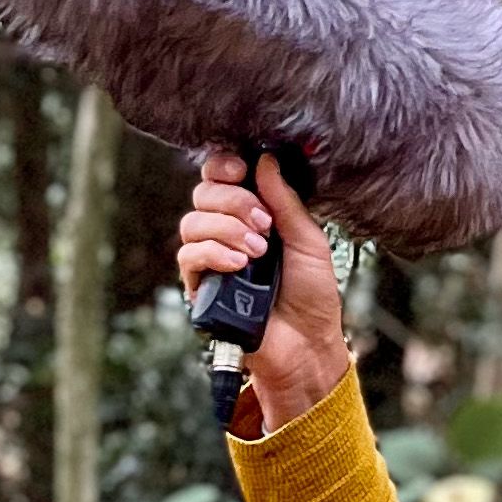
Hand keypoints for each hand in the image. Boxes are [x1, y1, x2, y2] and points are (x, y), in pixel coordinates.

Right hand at [175, 149, 349, 431]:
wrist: (307, 343)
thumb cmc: (312, 294)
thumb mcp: (308, 240)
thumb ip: (285, 201)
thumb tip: (265, 159)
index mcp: (253, 213)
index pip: (222, 176)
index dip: (225, 166)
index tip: (242, 169)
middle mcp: (227, 230)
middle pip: (204, 193)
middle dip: (234, 200)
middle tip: (264, 223)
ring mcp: (212, 257)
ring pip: (192, 221)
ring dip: (226, 228)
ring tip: (258, 250)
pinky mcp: (201, 285)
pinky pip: (189, 255)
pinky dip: (214, 252)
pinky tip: (239, 264)